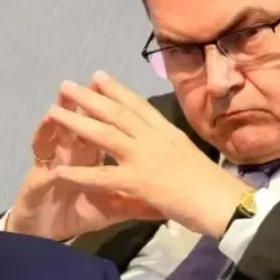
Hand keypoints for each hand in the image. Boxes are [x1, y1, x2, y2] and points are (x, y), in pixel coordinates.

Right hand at [6, 87, 163, 240]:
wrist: (43, 236)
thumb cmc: (76, 217)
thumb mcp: (111, 210)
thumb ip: (134, 200)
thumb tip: (164, 198)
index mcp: (93, 158)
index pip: (110, 132)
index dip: (119, 114)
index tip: (132, 96)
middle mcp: (73, 154)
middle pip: (85, 123)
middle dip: (91, 101)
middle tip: (96, 78)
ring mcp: (54, 162)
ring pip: (60, 130)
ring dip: (64, 110)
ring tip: (67, 92)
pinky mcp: (37, 176)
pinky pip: (41, 154)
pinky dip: (43, 136)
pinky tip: (46, 122)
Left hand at [45, 71, 252, 238]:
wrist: (225, 203)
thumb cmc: (213, 185)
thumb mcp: (189, 156)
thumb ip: (169, 147)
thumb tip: (158, 141)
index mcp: (167, 132)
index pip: (138, 105)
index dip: (116, 89)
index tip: (97, 76)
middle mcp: (154, 139)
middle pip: (116, 112)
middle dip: (89, 97)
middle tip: (66, 85)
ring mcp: (145, 158)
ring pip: (105, 134)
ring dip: (77, 122)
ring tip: (54, 112)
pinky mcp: (139, 181)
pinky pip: (103, 176)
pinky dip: (80, 173)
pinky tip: (60, 169)